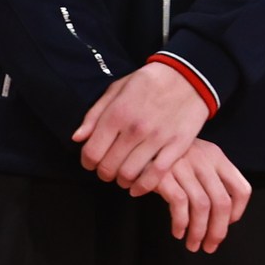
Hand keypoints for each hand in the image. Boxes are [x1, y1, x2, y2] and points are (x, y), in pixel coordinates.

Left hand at [73, 63, 209, 188]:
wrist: (187, 76)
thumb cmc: (147, 82)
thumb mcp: (116, 89)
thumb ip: (94, 115)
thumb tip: (77, 138)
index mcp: (117, 113)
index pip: (92, 152)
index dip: (88, 162)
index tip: (91, 162)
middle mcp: (135, 128)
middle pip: (109, 167)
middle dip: (104, 173)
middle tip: (107, 170)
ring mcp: (157, 138)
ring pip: (129, 174)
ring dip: (121, 180)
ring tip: (122, 176)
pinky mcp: (177, 146)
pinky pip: (156, 176)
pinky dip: (143, 187)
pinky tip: (136, 188)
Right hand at [141, 140, 250, 253]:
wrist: (134, 144)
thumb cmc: (166, 158)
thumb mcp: (194, 159)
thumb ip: (210, 179)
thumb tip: (224, 218)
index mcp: (216, 156)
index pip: (242, 189)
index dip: (237, 213)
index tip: (226, 225)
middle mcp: (203, 159)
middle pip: (222, 202)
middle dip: (218, 231)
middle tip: (210, 246)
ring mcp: (183, 165)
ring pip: (201, 206)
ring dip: (198, 231)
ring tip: (192, 244)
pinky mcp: (162, 173)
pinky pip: (179, 204)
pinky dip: (181, 222)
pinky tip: (178, 231)